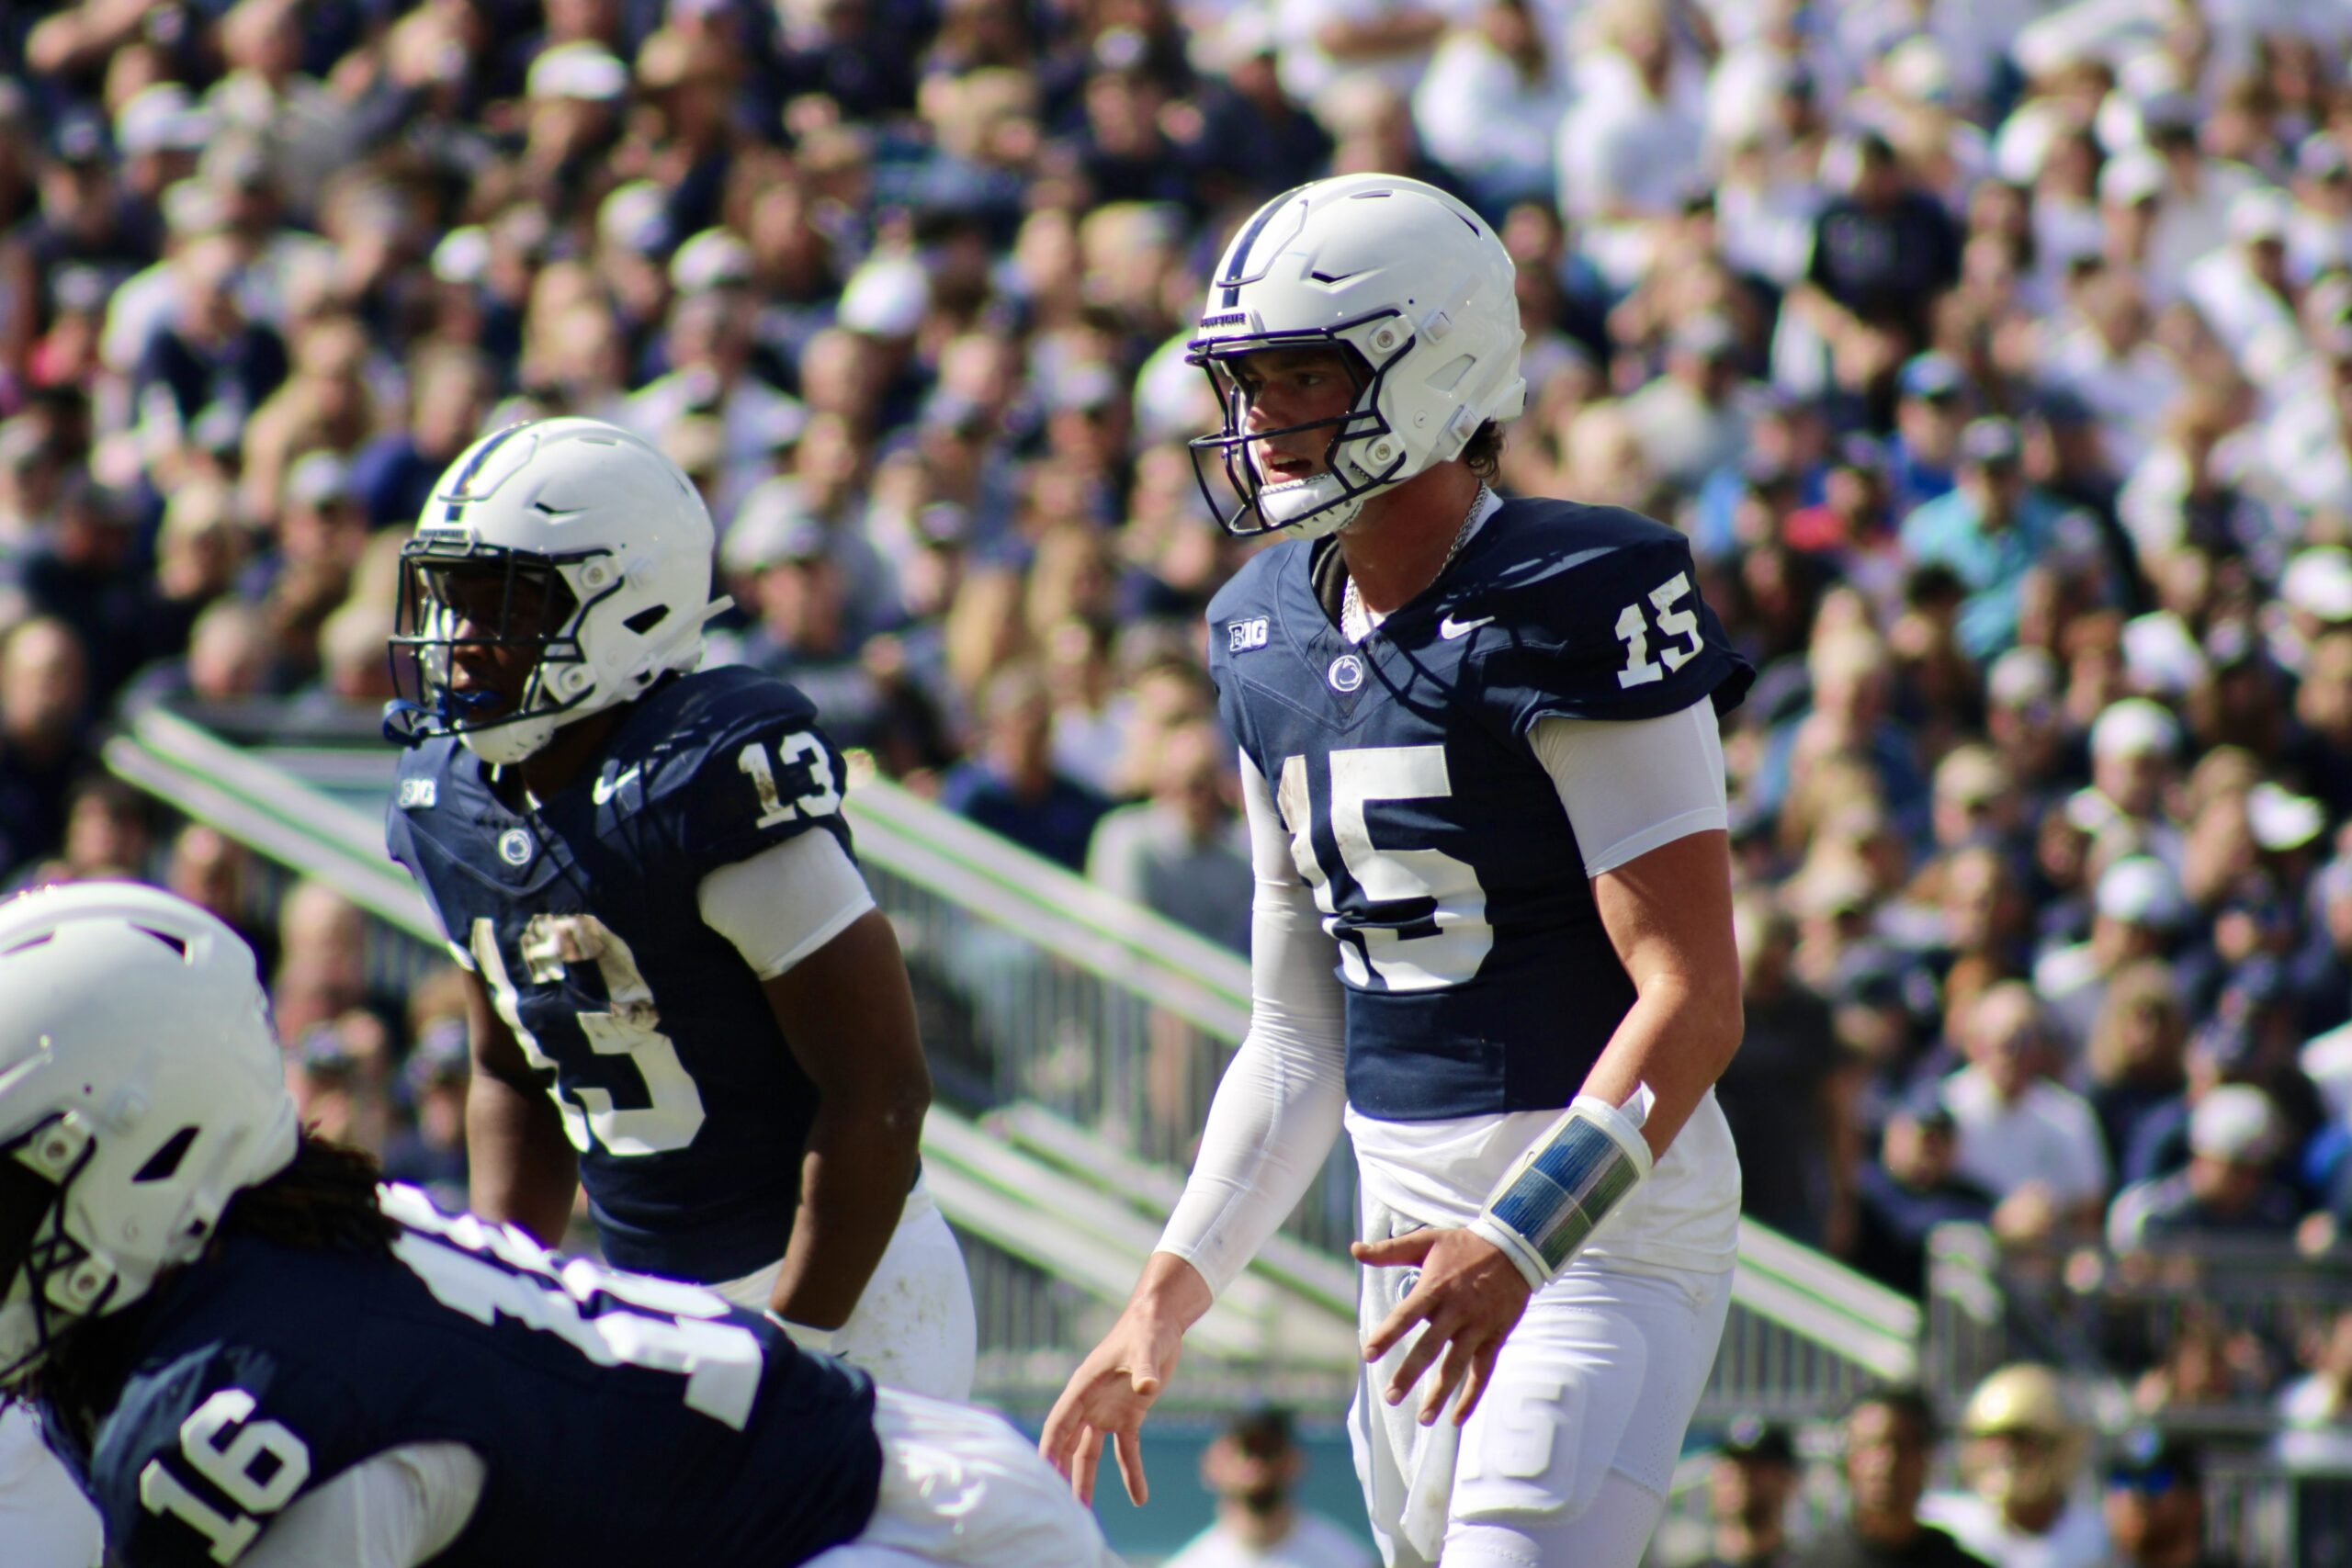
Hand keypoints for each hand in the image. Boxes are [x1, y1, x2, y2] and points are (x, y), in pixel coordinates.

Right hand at [1040, 1259, 1207, 1506]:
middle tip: (1056, 1505)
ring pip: (1090, 1452)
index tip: (1043, 1476)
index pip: (1060, 1424)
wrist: (1159, 1322)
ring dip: (1086, 1479)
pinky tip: (1140, 1498)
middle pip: (1068, 1443)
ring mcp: (1107, 1411)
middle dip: (1060, 1472)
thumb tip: (1148, 1386)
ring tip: (1082, 1512)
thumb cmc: (1146, 1329)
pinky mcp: (1129, 1415)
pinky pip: (1126, 1450)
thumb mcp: (1146, 1347)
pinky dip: (1132, 1473)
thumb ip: (1145, 1367)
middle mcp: (1090, 1403)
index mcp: (1083, 1387)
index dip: (1050, 1449)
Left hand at [1353, 1227, 1531, 1425]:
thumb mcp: (1426, 1240)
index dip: (1387, 1334)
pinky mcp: (1495, 1337)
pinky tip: (1457, 1418)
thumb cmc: (1464, 1245)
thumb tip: (1354, 1249)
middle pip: (1430, 1347)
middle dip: (1409, 1374)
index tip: (1368, 1355)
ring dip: (1441, 1394)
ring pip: (1457, 1366)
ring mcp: (1477, 1326)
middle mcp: (1456, 1310)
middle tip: (1390, 1397)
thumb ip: (1389, 1250)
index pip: (1406, 1315)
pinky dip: (1472, 1396)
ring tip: (1423, 1418)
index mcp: (1435, 1287)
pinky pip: (1483, 1372)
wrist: (1515, 1247)